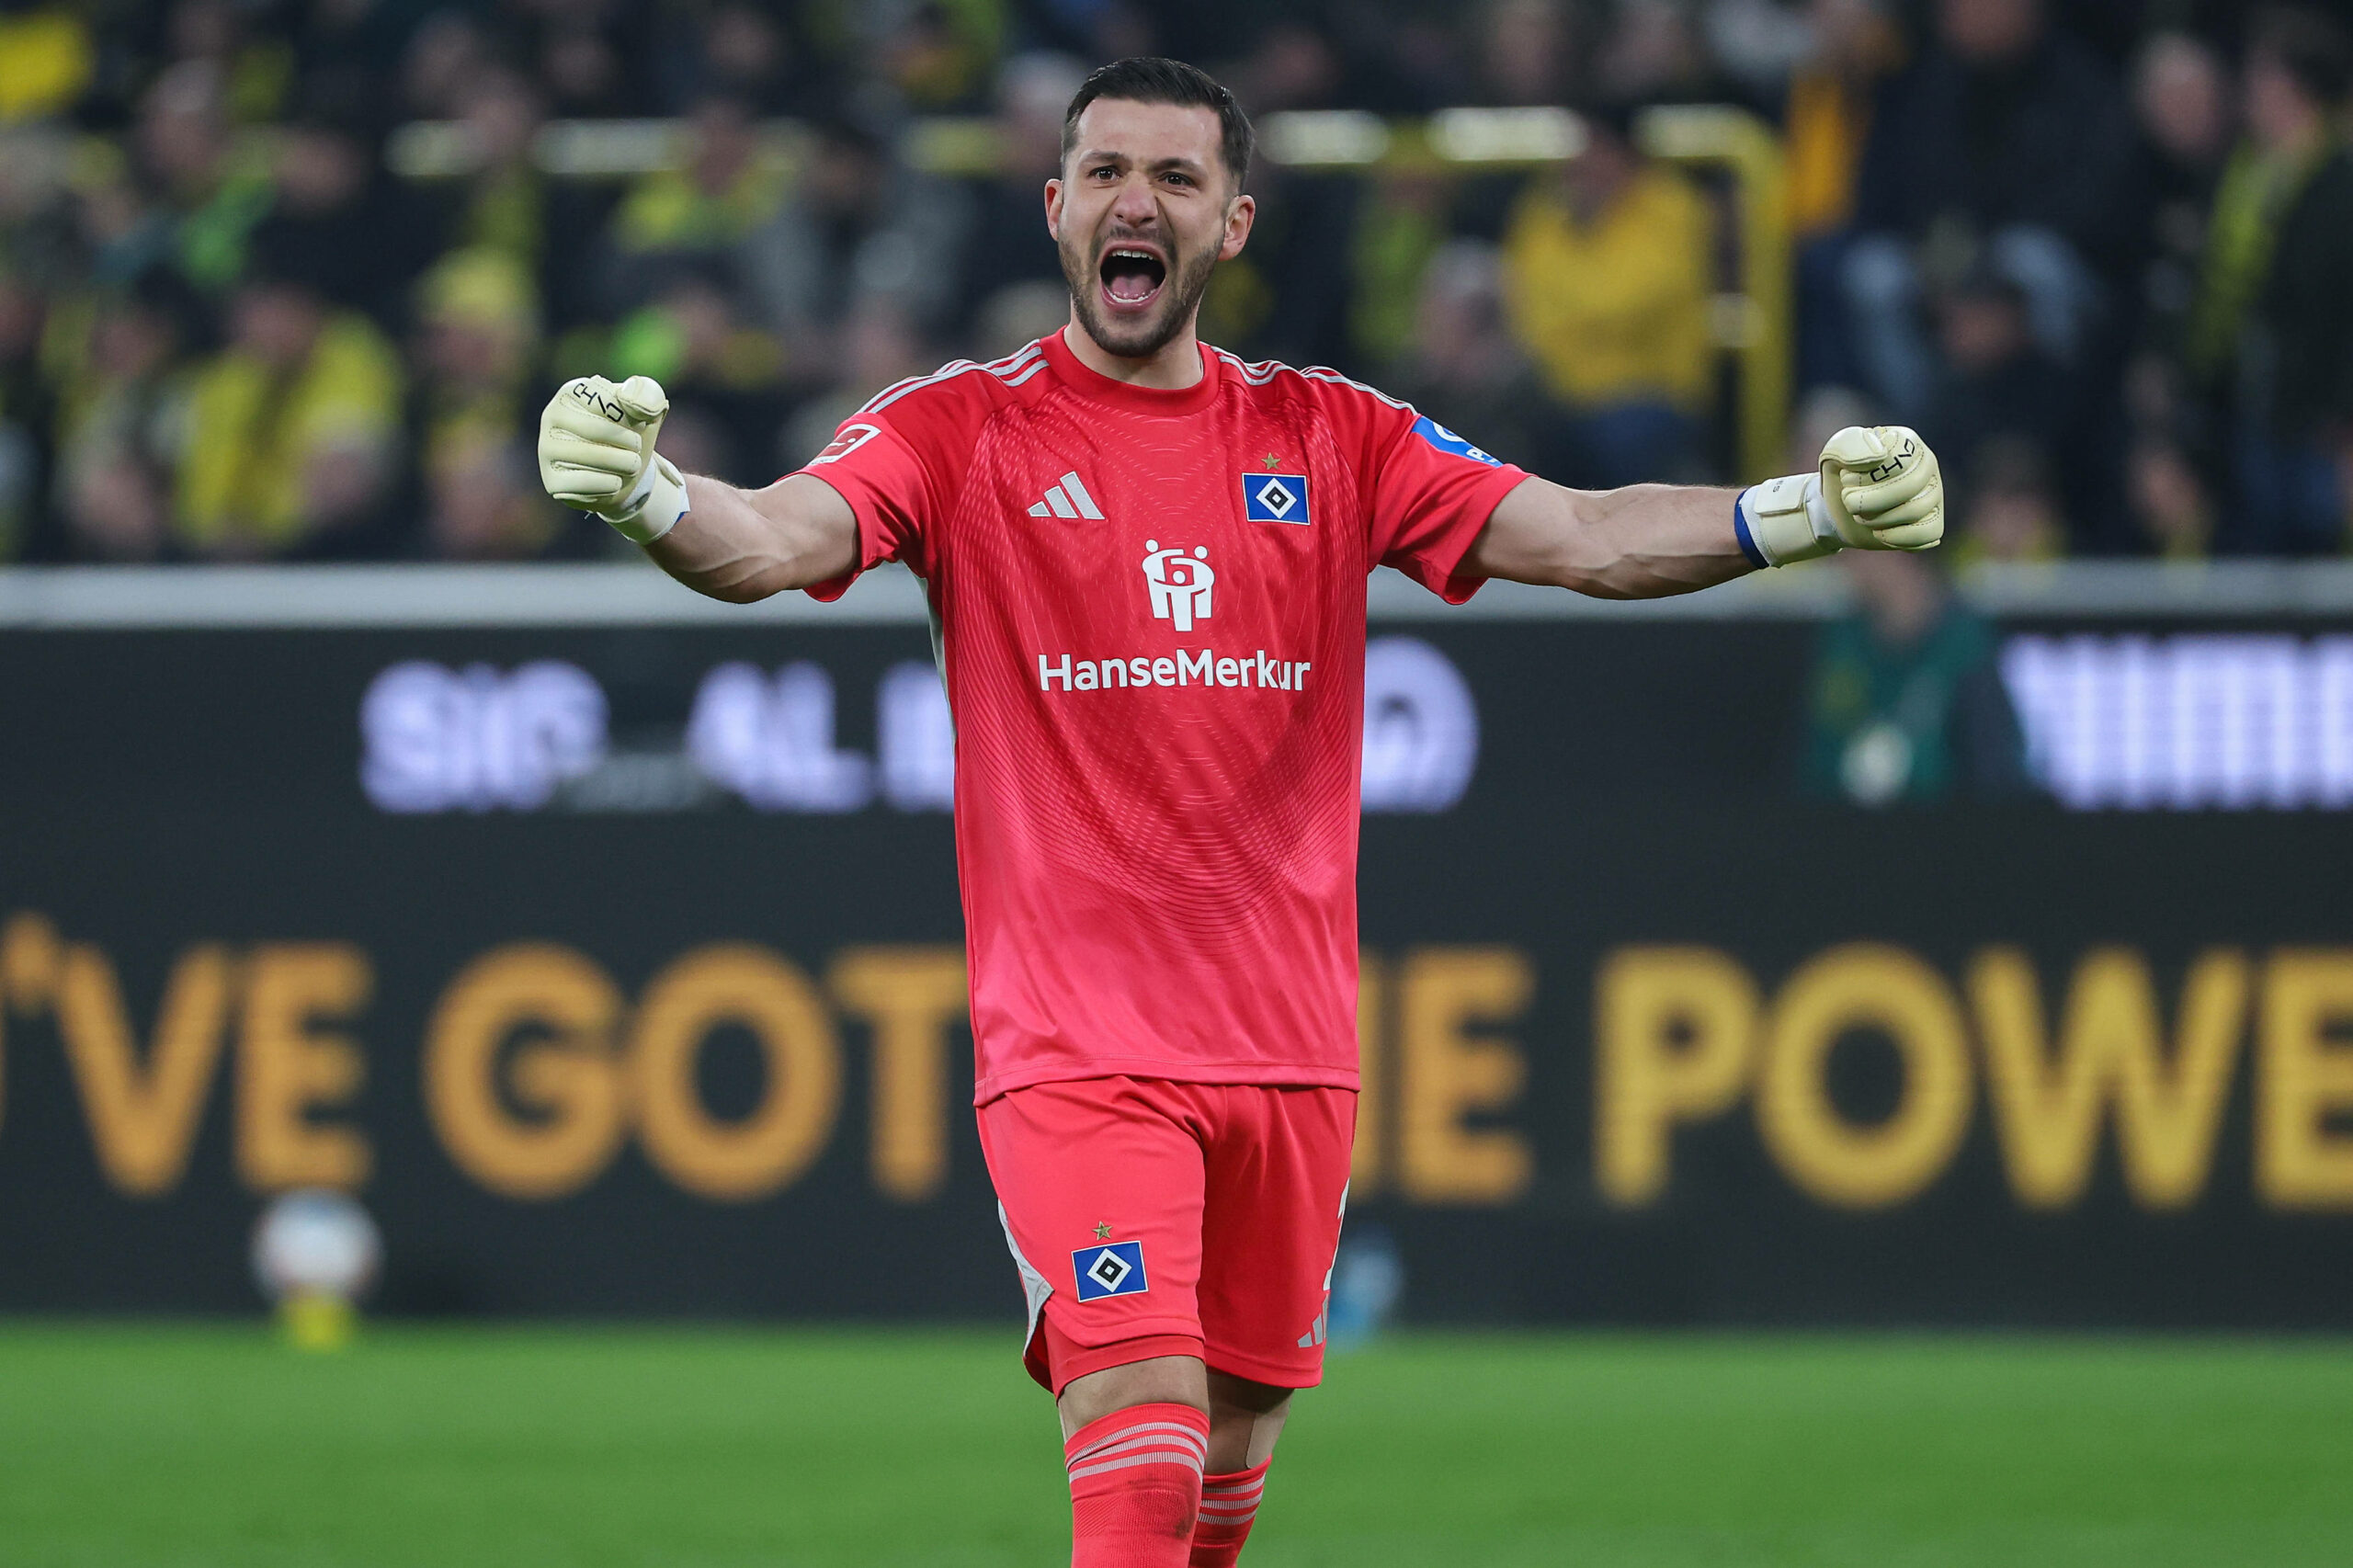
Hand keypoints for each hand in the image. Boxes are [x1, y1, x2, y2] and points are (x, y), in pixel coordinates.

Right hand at [536, 374, 689, 542]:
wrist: (624, 472)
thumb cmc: (631, 433)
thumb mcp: (647, 409)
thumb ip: (647, 394)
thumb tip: (629, 397)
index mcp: (572, 392)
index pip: (604, 400)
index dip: (631, 416)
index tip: (639, 423)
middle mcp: (551, 416)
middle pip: (595, 429)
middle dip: (629, 443)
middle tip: (638, 449)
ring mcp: (547, 449)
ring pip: (590, 457)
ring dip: (624, 464)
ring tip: (632, 465)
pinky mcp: (551, 481)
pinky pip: (583, 484)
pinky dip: (609, 485)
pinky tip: (615, 482)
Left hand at [1817, 425, 1942, 550]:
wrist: (1839, 508)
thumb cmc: (1842, 476)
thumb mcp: (1835, 453)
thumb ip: (1850, 444)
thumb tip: (1880, 455)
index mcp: (1908, 442)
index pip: (1898, 459)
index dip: (1865, 476)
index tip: (1845, 478)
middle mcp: (1927, 466)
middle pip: (1909, 486)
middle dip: (1869, 501)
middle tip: (1849, 501)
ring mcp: (1934, 494)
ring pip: (1916, 511)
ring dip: (1877, 519)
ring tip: (1861, 515)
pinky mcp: (1933, 522)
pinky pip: (1927, 534)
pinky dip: (1898, 538)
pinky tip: (1879, 533)